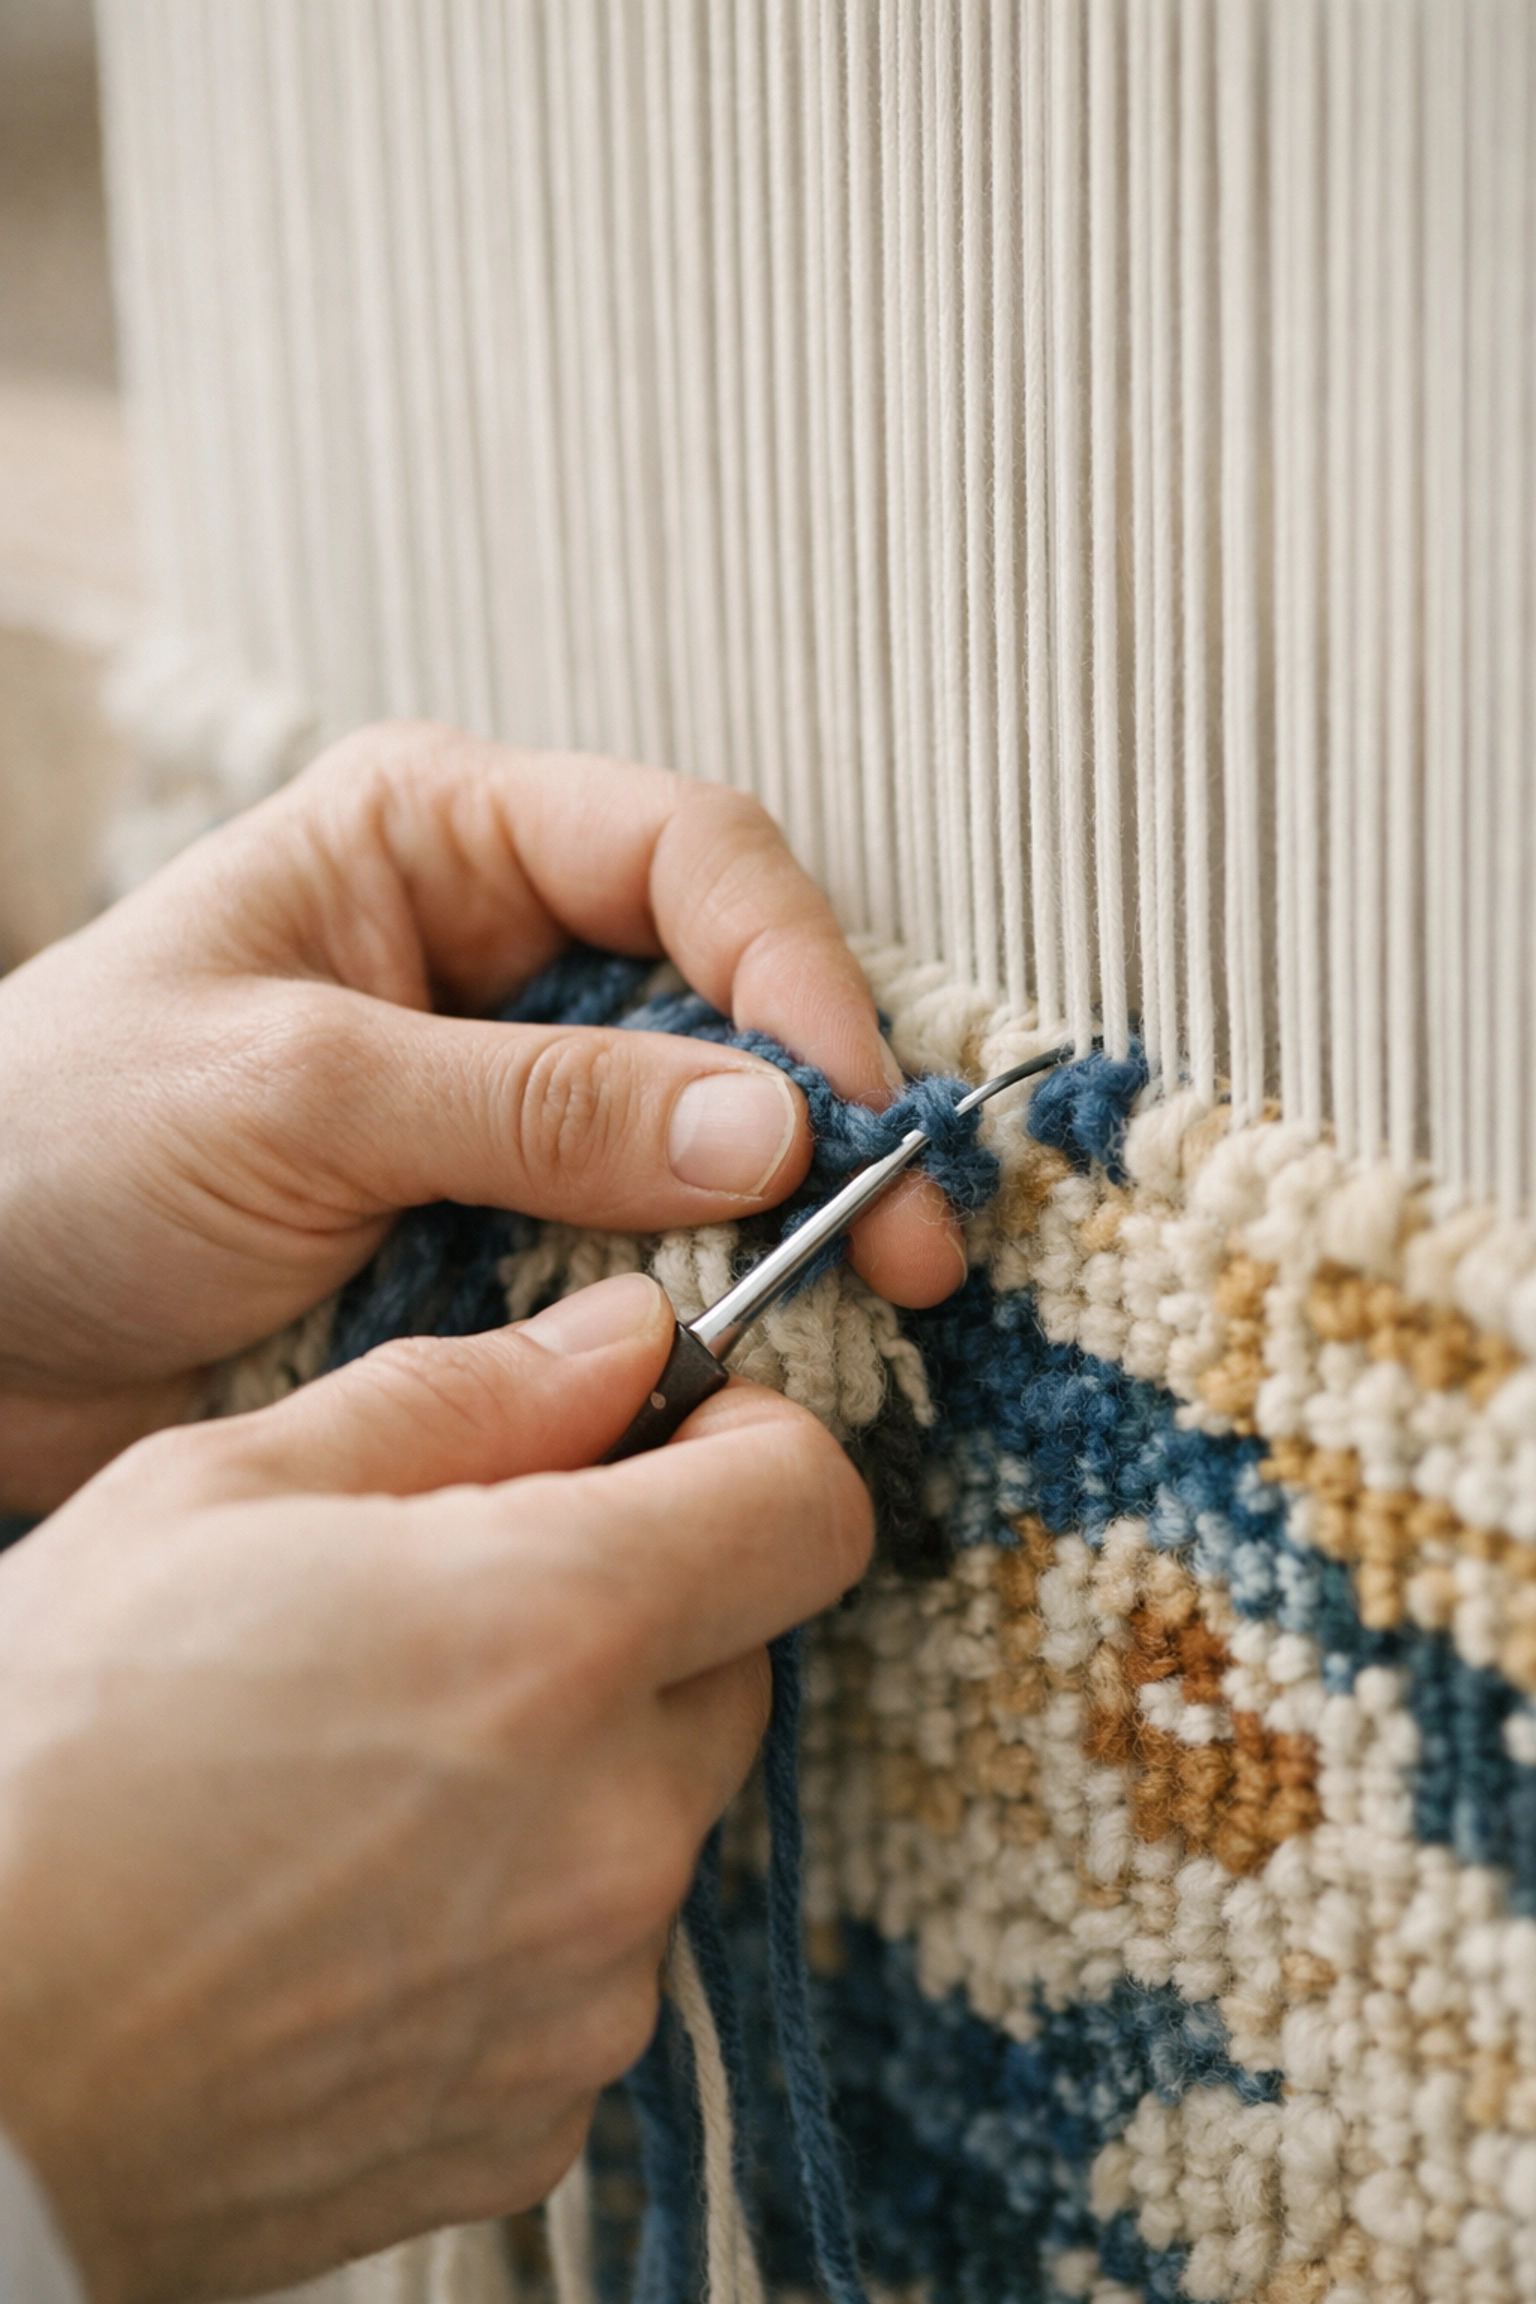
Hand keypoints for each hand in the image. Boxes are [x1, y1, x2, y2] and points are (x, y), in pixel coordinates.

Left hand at [0, 723, 962, 1510]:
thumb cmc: (62, 1146)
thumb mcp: (296, 1093)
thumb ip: (534, 1107)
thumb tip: (775, 1131)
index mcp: (442, 839)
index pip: (684, 857)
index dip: (793, 971)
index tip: (849, 1112)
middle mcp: (505, 955)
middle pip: (729, 996)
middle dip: (828, 1113)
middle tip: (912, 1249)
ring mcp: (514, 1104)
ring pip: (708, 1136)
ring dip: (788, 1222)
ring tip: (868, 1317)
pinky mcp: (508, 1233)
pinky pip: (647, 1250)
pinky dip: (710, 1302)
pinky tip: (758, 1361)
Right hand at [0, 1274, 872, 2303]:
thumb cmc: (45, 1759)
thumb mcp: (217, 1493)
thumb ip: (463, 1397)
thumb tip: (622, 1337)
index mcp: (555, 1633)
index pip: (809, 1506)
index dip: (755, 1449)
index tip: (677, 1443)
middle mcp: (617, 1824)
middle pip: (736, 1663)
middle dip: (638, 1615)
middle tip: (463, 1613)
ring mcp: (589, 1990)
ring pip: (658, 1818)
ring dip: (570, 1774)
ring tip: (372, 1779)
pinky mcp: (540, 2114)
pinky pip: (591, 1968)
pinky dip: (519, 1920)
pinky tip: (361, 1910)